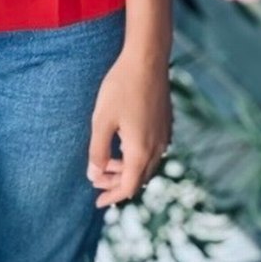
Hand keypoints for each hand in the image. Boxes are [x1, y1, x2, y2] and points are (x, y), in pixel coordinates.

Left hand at [86, 47, 171, 207]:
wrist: (147, 59)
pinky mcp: (166, 122)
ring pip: (147, 164)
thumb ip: (97, 151)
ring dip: (127, 168)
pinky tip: (125, 143)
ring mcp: (164, 135)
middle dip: (117, 182)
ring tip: (108, 160)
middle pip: (139, 178)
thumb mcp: (102, 120)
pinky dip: (138, 155)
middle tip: (97, 179)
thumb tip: (94, 176)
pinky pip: (154, 149)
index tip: (97, 202)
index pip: (128, 187)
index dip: (112, 196)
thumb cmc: (121, 87)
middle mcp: (157, 147)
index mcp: (141, 151)